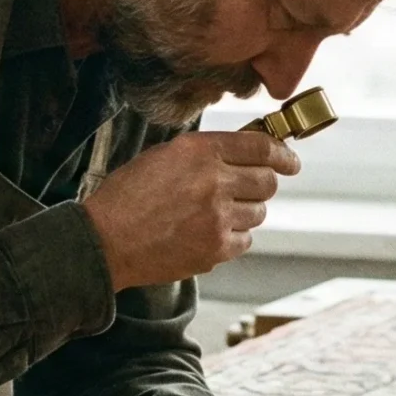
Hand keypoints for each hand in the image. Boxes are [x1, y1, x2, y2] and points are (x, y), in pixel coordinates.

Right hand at [83, 132, 298, 289]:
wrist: (105, 241)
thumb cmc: (127, 197)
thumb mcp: (163, 156)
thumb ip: (204, 153)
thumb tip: (241, 153)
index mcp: (200, 151)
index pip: (261, 147)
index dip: (282, 154)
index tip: (290, 162)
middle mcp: (214, 181)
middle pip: (267, 181)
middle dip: (262, 184)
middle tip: (247, 190)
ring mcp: (218, 218)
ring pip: (258, 212)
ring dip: (245, 212)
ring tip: (214, 215)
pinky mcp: (216, 249)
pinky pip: (245, 240)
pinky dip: (234, 237)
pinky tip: (208, 234)